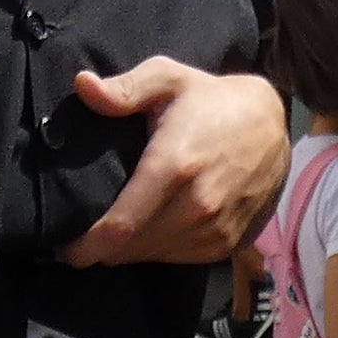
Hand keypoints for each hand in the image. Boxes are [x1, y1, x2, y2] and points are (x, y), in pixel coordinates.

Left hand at [61, 57, 284, 269]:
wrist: (272, 124)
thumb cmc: (211, 100)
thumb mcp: (168, 79)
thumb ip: (124, 88)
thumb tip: (82, 86)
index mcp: (174, 166)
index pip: (120, 227)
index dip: (86, 246)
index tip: (65, 248)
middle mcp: (197, 205)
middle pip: (132, 248)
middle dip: (101, 249)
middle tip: (83, 240)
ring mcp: (216, 227)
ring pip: (155, 256)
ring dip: (129, 251)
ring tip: (114, 235)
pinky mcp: (229, 242)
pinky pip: (180, 259)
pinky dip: (158, 251)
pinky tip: (148, 234)